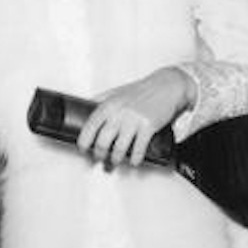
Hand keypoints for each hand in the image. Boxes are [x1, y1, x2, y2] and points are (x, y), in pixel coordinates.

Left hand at [77, 68, 191, 167]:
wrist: (166, 86)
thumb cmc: (140, 90)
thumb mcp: (116, 92)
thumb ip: (101, 99)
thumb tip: (84, 106)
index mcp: (108, 104)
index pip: (89, 126)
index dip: (83, 141)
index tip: (82, 149)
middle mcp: (119, 112)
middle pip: (103, 141)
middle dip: (99, 154)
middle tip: (99, 158)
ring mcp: (134, 120)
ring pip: (119, 148)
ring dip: (115, 159)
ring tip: (114, 162)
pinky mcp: (148, 126)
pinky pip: (139, 149)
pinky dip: (135, 159)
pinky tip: (133, 161)